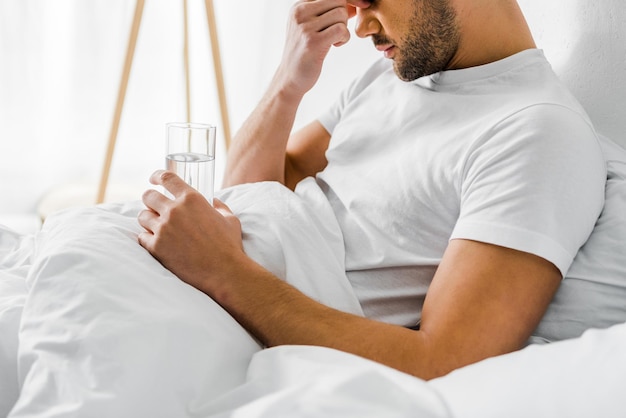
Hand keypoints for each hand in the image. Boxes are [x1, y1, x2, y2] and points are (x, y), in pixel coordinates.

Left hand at [137, 170, 244, 293]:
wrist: (224, 271)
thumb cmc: (229, 245)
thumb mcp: (230, 219)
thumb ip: (219, 206)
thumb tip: (213, 202)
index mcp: (192, 199)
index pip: (167, 178)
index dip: (157, 176)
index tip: (154, 179)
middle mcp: (174, 210)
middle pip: (148, 196)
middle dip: (150, 200)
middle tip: (155, 207)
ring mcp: (163, 229)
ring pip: (142, 216)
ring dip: (148, 219)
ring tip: (156, 226)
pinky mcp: (156, 247)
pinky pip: (141, 237)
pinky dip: (147, 238)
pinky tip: (156, 242)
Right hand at [274, 0, 351, 98]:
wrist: (290, 77)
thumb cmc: (305, 51)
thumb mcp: (311, 26)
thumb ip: (328, 12)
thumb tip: (355, 3)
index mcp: (299, 5)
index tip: (363, 4)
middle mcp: (300, 12)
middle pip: (338, 0)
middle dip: (344, 16)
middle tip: (337, 31)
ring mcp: (305, 27)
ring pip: (341, 14)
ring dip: (344, 28)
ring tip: (334, 40)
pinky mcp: (313, 42)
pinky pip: (341, 30)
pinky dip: (345, 38)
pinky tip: (336, 45)